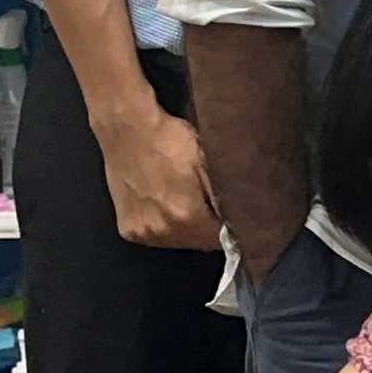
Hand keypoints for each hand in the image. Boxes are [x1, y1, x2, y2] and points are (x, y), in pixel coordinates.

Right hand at [94, 101, 221, 251]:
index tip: (234, 217)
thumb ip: (226, 196)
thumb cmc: (171, 140)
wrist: (128, 129)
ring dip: (186, 230)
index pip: (221, 239)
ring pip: (178, 242)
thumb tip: (244, 218)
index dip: (231, 229)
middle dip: (209, 229)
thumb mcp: (208, 161)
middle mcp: (163, 231)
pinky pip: (156, 237)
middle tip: (210, 206)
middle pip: (199, 243)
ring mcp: (143, 232)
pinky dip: (164, 227)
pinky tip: (164, 205)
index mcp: (187, 216)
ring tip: (185, 202)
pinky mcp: (127, 229)